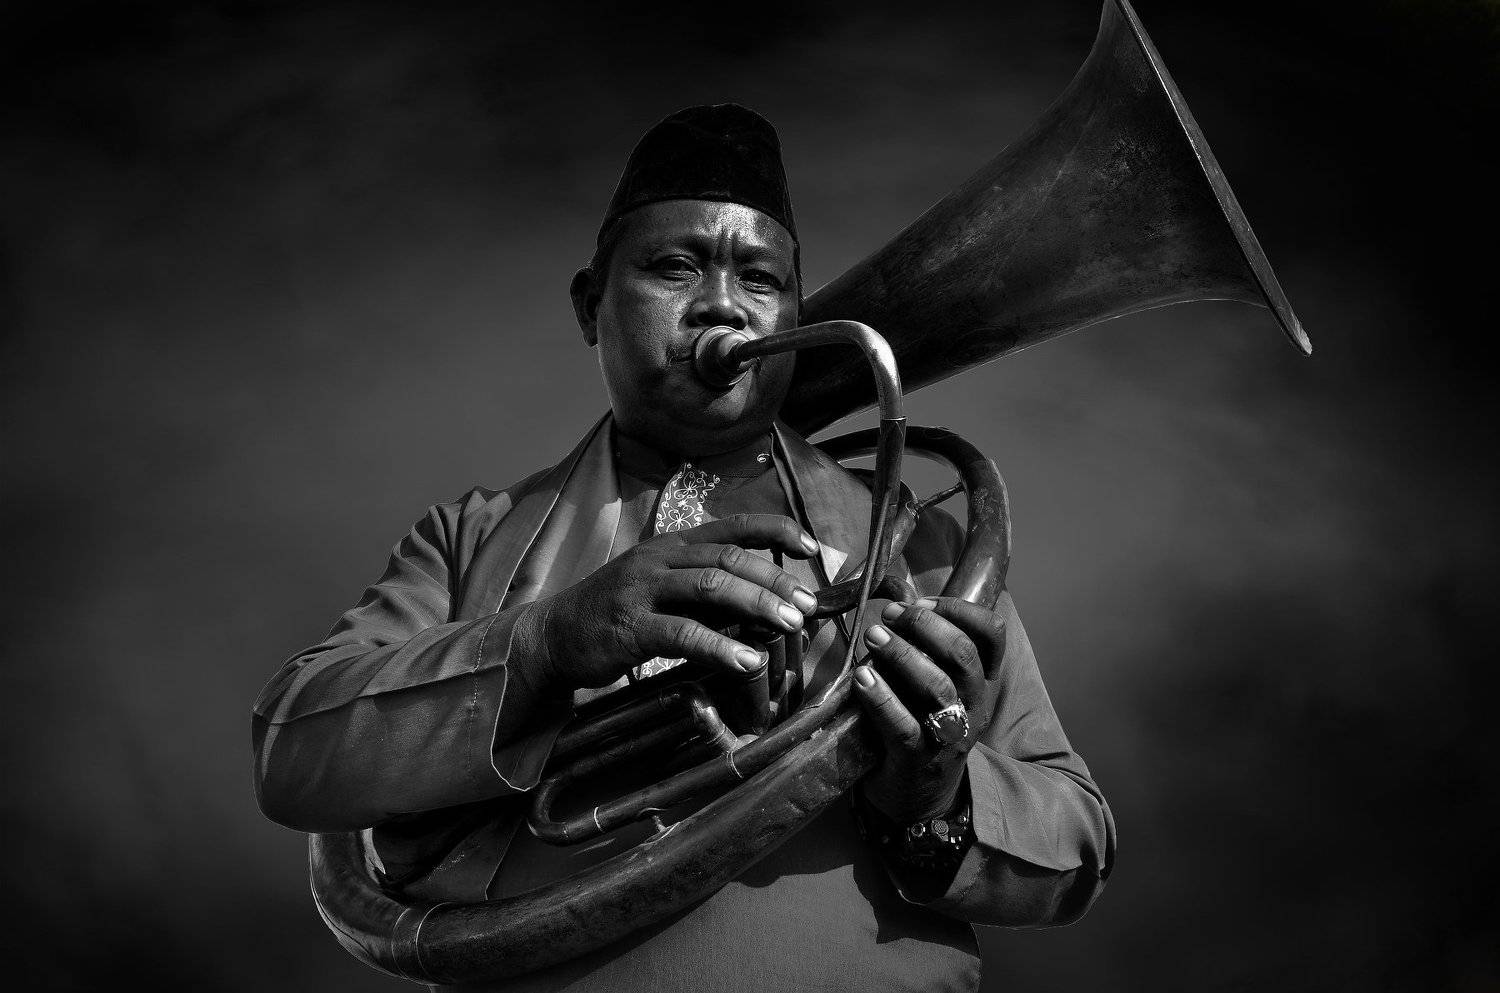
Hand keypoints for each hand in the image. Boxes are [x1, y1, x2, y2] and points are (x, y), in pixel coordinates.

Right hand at [522, 514, 820, 689]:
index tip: (810, 547)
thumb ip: (706, 589)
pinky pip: (683, 633)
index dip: (776, 530)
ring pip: (710, 587)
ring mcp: (642, 590)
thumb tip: (768, 603)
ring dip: (757, 606)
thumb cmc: (618, 613)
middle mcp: (659, 558)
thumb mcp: (662, 587)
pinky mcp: (630, 627)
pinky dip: (720, 646)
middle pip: (728, 558)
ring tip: (790, 625)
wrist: (554, 635)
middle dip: (774, 579)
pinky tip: (747, 661)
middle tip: (808, 603)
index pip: (732, 525)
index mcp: (672, 544)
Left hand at [852, 596, 1005, 822]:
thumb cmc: (922, 726)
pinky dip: (881, 698)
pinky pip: (903, 725)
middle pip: (962, 654)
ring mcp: (949, 735)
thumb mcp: (938, 688)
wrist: (920, 800)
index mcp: (982, 682)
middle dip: (925, 624)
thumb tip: (899, 605)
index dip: (960, 609)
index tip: (924, 600)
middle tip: (891, 614)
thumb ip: (928, 652)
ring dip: (902, 654)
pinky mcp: (919, 759)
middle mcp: (973, 705)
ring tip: (873, 636)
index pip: (992, 635)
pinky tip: (862, 678)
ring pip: (937, 687)